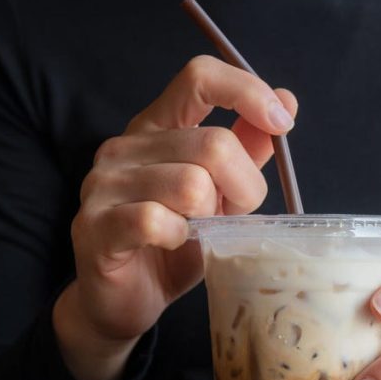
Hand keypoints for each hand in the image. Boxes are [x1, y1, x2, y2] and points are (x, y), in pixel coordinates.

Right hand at [54, 55, 297, 379]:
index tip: (282, 125)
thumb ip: (246, 148)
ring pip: (191, 184)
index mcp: (155, 127)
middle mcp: (124, 146)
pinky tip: (173, 245)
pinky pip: (154, 220)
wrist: (124, 302)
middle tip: (233, 216)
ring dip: (211, 218)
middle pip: (213, 144)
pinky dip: (178, 237)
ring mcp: (102, 185)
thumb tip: (285, 100)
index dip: (246, 92)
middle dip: (243, 187)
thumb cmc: (174, 243)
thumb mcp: (220, 193)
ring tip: (199, 233)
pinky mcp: (95, 226)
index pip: (199, 77)